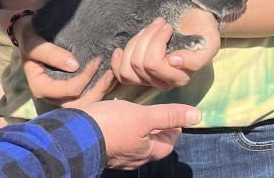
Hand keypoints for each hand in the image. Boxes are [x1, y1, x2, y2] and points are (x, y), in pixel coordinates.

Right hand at [15, 16, 116, 105]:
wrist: (29, 37)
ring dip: (101, 92)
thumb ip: (51, 54)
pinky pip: (86, 97)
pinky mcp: (69, 91)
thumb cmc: (30, 39)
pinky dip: (100, 90)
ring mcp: (61, 96)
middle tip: (110, 74)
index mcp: (41, 88)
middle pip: (78, 104)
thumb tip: (75, 66)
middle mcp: (52, 97)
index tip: (97, 60)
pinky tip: (111, 79)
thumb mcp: (34, 44)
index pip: (68, 90)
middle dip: (97, 91)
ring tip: (113, 77)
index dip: (85, 78)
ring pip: (84, 104)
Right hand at [84, 100, 200, 169]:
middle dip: (157, 132)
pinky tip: (117, 120)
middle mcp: (133, 158)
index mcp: (146, 152)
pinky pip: (119, 141)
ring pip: (135, 144)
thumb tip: (197, 116)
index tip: (175, 120)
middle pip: (152, 146)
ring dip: (140, 132)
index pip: (167, 145)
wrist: (76, 134)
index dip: (173, 131)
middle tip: (159, 116)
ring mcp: (117, 155)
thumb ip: (168, 115)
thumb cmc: (112, 126)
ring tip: (139, 116)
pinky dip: (124, 131)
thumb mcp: (143, 116)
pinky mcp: (103, 148)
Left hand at [112, 11, 219, 91]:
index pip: (154, 64)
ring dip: (135, 43)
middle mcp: (165, 82)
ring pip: (129, 69)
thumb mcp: (208, 44)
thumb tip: (174, 62)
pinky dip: (117, 62)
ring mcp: (150, 79)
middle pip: (140, 64)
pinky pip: (121, 76)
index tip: (168, 26)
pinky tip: (120, 50)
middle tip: (159, 23)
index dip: (156, 41)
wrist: (196, 25)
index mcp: (180, 77)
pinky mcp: (139, 73)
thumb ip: (195, 58)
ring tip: (147, 29)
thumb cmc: (203, 33)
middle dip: (146, 38)